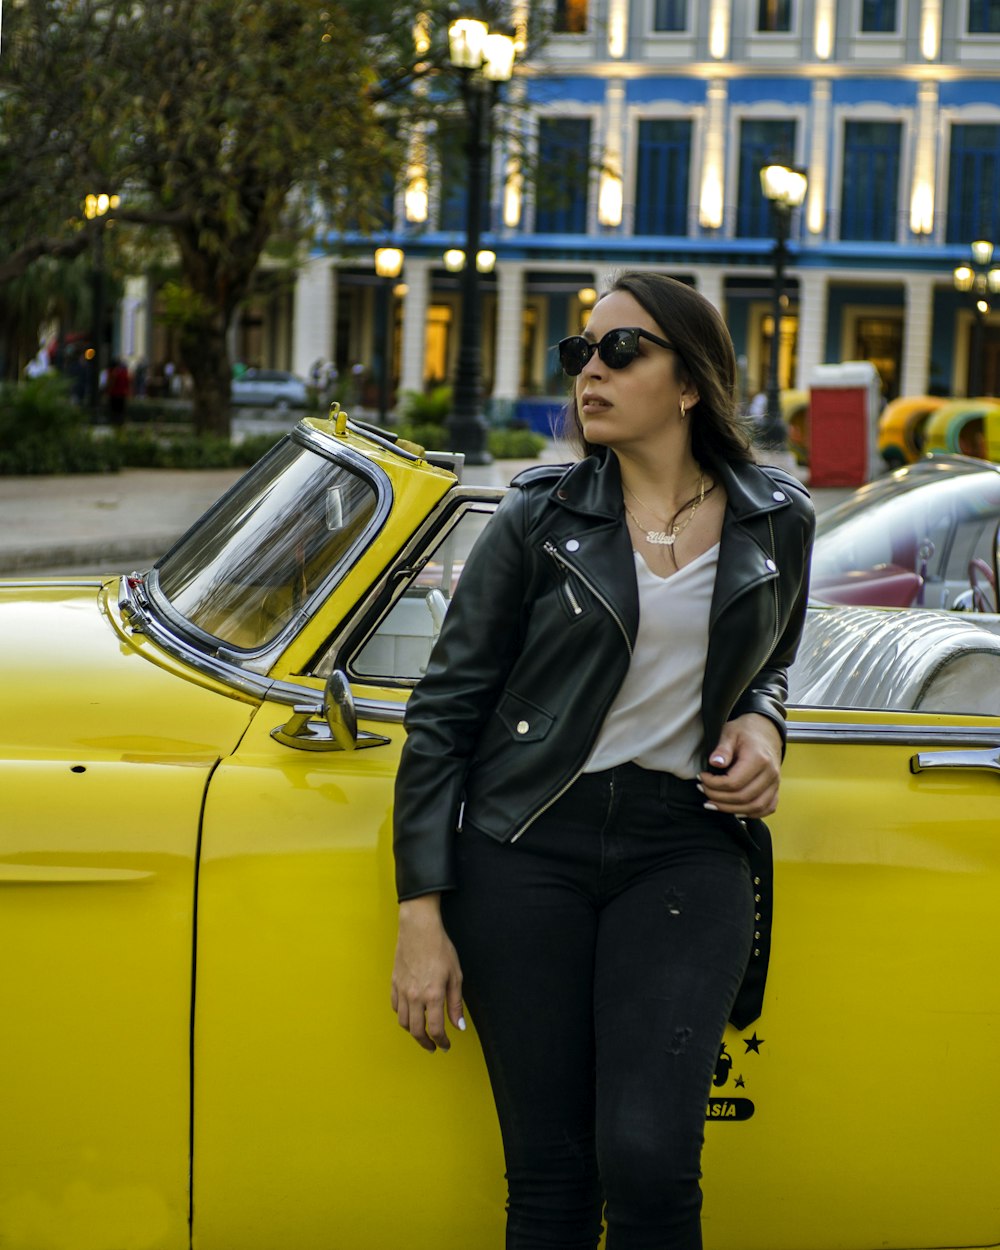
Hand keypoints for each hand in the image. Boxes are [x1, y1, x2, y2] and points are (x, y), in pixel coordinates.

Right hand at [391, 894, 465, 1052]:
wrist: (419, 929)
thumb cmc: (440, 948)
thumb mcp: (455, 975)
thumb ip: (456, 1003)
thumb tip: (459, 1026)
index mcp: (432, 995)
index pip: (435, 1029)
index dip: (441, 1042)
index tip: (445, 1045)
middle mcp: (414, 997)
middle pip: (416, 1031)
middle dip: (426, 1042)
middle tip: (434, 1046)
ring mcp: (402, 990)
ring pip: (403, 1022)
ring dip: (413, 1032)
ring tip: (422, 1033)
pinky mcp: (394, 983)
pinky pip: (395, 1007)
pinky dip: (402, 1015)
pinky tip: (410, 1014)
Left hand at [698, 713, 782, 817]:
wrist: (766, 730)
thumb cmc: (745, 731)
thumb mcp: (730, 733)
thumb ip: (722, 749)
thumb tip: (715, 763)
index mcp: (758, 759)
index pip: (734, 782)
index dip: (714, 784)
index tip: (702, 777)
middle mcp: (770, 773)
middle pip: (743, 797)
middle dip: (718, 798)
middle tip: (703, 790)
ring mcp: (775, 783)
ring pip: (755, 807)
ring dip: (731, 809)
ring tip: (712, 803)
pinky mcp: (776, 789)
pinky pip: (766, 808)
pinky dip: (750, 813)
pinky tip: (734, 810)